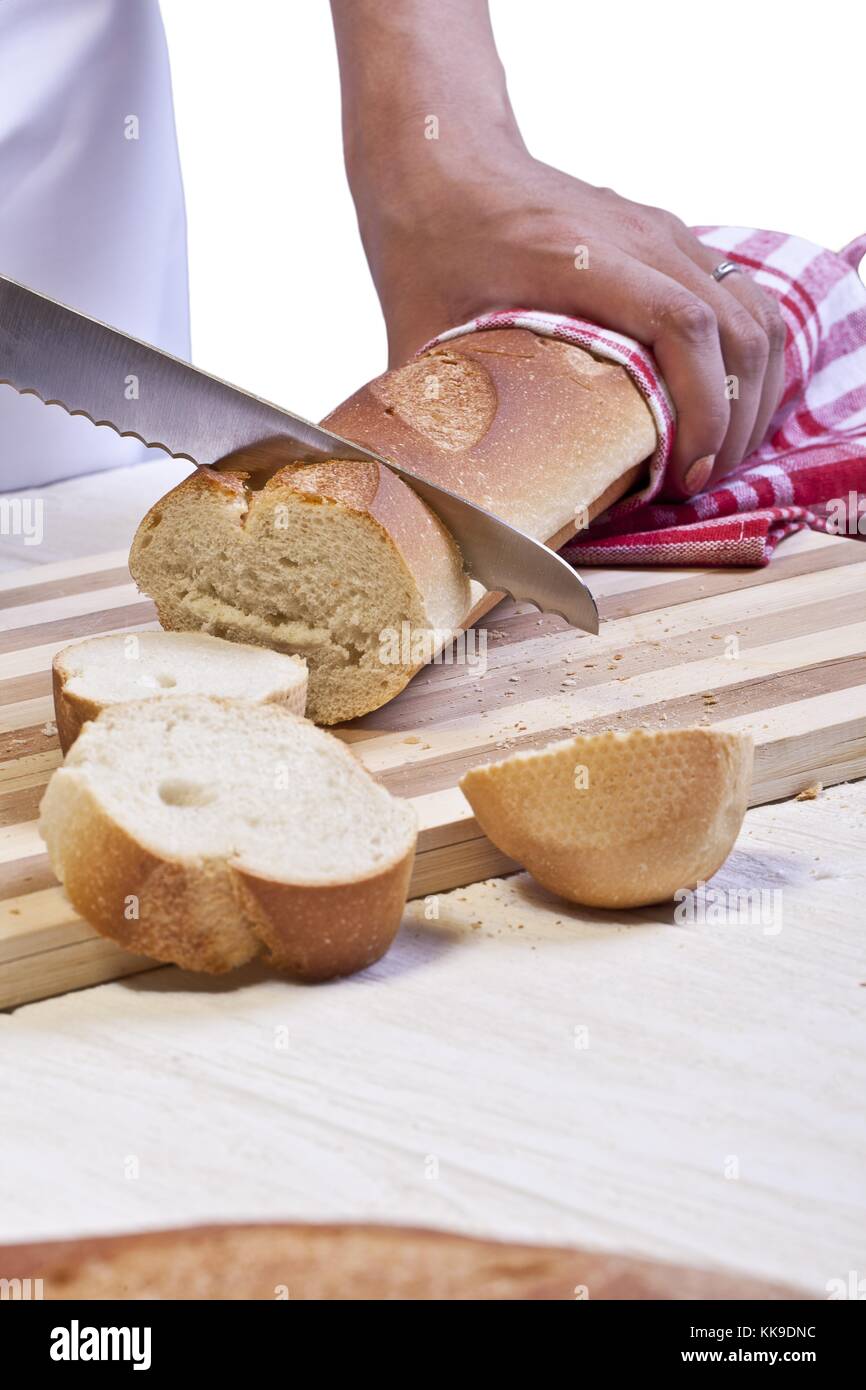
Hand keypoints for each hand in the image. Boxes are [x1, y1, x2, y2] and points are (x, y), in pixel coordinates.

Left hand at [331, 1, 785, 497]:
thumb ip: (432, 411)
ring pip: (754, 314)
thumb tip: (434, 488)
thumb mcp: (415, 334)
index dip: (701, 406)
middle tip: (698, 483)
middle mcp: (635, 236)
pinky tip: (727, 407)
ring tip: (716, 455)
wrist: (440, 155)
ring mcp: (660, 232)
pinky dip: (749, 359)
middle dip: (733, 419)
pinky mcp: (669, 239)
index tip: (684, 472)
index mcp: (575, 258)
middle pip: (735, 327)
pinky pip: (745, 299)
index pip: (681, 324)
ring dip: (751, 393)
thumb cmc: (425, 242)